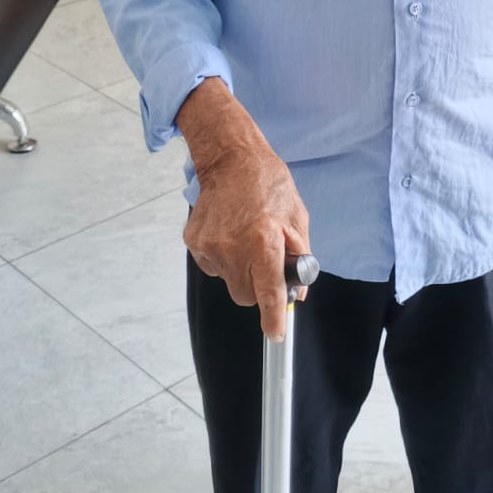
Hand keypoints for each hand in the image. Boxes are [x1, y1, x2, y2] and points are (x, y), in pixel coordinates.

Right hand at [179, 80, 311, 339]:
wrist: (230, 158)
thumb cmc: (269, 184)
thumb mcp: (297, 216)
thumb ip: (298, 256)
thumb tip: (297, 291)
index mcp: (263, 240)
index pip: (268, 291)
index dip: (273, 316)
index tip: (276, 334)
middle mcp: (233, 247)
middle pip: (245, 295)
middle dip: (258, 289)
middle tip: (267, 264)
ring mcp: (209, 245)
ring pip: (228, 280)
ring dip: (241, 270)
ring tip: (247, 237)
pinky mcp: (193, 241)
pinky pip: (213, 266)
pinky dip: (224, 258)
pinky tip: (230, 233)